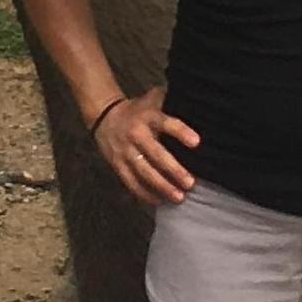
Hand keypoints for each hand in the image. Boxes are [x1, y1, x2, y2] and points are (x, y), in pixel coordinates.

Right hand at [94, 85, 199, 206]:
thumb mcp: (152, 99)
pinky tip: (159, 202)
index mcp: (148, 117)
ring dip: (162, 187)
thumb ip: (171, 100)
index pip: (166, 123)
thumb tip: (197, 102)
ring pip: (144, 172)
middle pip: (156, 154)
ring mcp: (125, 151)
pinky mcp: (117, 165)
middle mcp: (136, 134)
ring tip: (179, 197)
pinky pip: (131, 182)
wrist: (104, 116)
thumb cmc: (138, 110)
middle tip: (190, 183)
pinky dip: (145, 194)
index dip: (181, 132)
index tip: (197, 142)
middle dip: (173, 170)